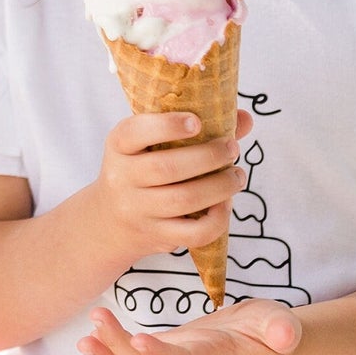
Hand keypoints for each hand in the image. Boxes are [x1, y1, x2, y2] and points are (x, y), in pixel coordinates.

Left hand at [78, 298, 301, 354]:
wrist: (266, 343)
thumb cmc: (273, 331)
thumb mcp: (282, 324)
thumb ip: (283, 329)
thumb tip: (286, 334)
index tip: (139, 340)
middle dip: (120, 350)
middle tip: (97, 320)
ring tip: (87, 332)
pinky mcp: (168, 350)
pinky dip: (112, 350)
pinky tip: (93, 332)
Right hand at [84, 108, 254, 266]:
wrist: (111, 220)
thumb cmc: (142, 170)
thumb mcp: (150, 144)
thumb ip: (195, 128)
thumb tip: (244, 119)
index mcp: (119, 145)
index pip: (135, 132)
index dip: (166, 126)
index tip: (196, 121)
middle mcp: (122, 177)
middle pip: (166, 168)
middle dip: (208, 157)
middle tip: (232, 149)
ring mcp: (137, 210)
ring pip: (183, 200)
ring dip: (219, 187)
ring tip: (237, 176)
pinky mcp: (156, 235)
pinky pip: (193, 234)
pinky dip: (217, 220)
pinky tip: (225, 205)